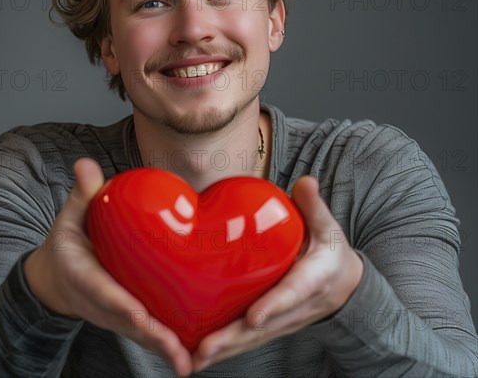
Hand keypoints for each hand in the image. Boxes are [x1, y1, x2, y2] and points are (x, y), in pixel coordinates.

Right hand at [24, 158, 192, 376]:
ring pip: (141, 334)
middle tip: (179, 354)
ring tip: (191, 361)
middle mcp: (100, 303)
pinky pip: (148, 331)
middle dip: (153, 339)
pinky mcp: (127, 317)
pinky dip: (168, 343)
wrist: (57, 276)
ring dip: (164, 348)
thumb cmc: (69, 242)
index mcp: (84, 277)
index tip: (140, 315)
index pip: (103, 292)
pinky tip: (193, 353)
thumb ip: (82, 193)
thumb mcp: (70, 216)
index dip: (121, 304)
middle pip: (128, 323)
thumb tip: (85, 163)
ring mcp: (114, 314)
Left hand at [192, 175, 362, 371]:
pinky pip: (250, 339)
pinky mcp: (274, 324)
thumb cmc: (330, 250)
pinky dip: (227, 347)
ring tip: (195, 358)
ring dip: (225, 349)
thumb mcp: (328, 227)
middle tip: (205, 349)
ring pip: (254, 339)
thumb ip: (314, 206)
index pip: (292, 294)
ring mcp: (285, 320)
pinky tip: (200, 353)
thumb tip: (306, 182)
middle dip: (235, 339)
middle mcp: (298, 307)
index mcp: (314, 279)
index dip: (274, 306)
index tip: (253, 318)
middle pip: (265, 327)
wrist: (345, 283)